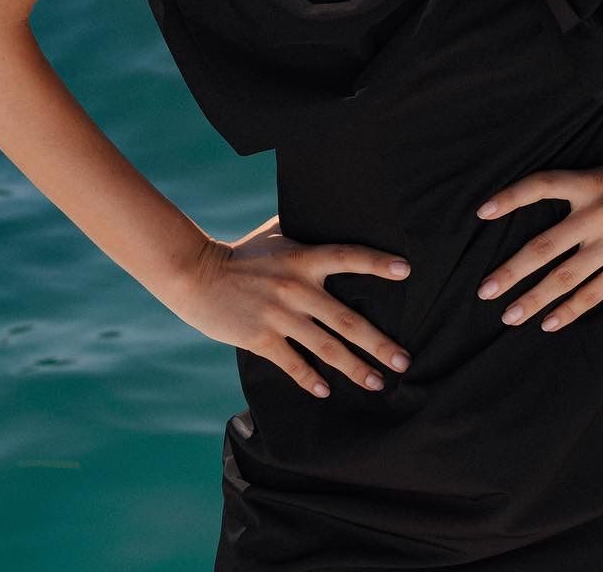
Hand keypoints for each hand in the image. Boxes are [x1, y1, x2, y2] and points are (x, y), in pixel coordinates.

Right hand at [172, 212, 414, 399]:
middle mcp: (297, 287)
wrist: (197, 274)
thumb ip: (305, 229)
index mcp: (303, 258)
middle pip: (347, 318)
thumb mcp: (276, 233)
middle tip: (403, 360)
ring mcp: (280, 315)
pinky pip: (293, 363)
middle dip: (378, 342)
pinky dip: (310, 378)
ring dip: (355, 368)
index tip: (405, 271)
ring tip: (377, 383)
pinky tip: (325, 391)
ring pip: (326, 347)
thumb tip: (331, 212)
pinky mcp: (261, 338)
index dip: (376, 263)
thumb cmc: (242, 253)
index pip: (348, 257)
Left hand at [472, 142, 602, 332]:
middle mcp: (597, 213)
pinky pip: (592, 293)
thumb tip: (558, 132)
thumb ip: (589, 150)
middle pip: (543, 246)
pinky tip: (548, 324)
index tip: (482, 212)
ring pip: (564, 277)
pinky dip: (569, 310)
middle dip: (510, 271)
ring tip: (508, 316)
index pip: (541, 185)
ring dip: (532, 299)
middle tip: (484, 290)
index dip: (510, 197)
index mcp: (590, 181)